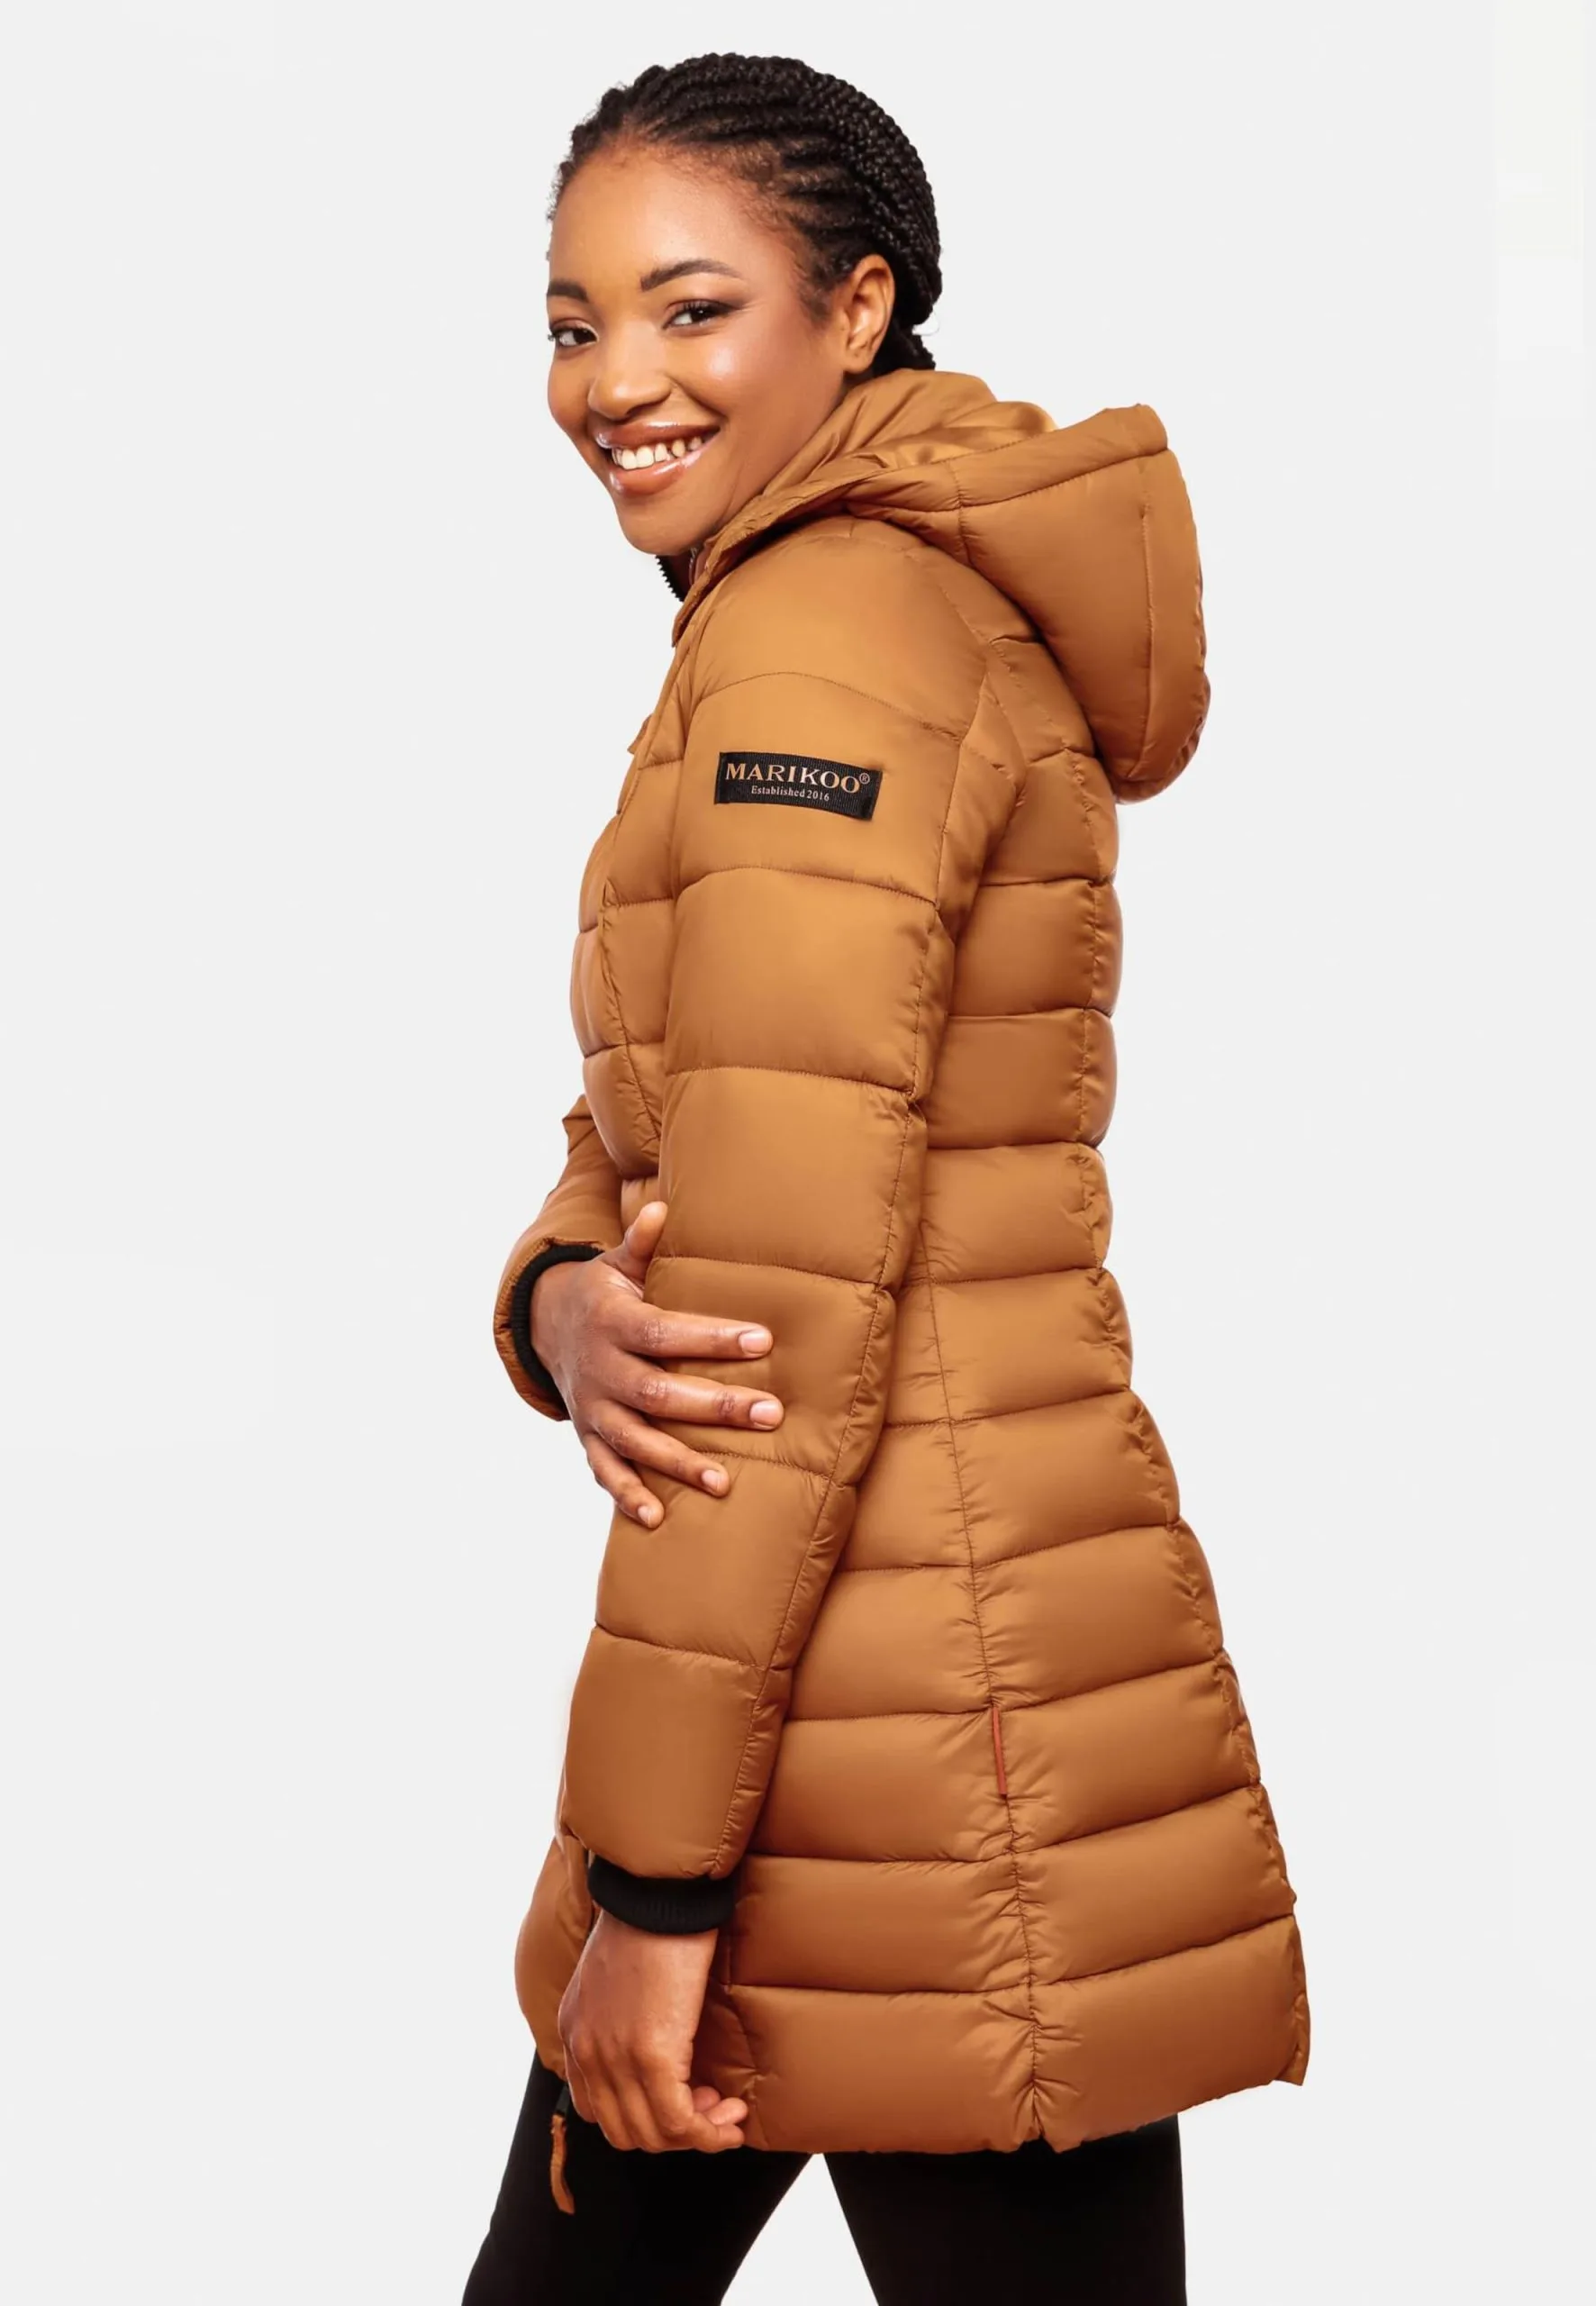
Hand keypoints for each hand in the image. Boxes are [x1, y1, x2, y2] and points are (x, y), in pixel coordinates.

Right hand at [530, 1199, 784, 1526]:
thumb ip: (640, 1244)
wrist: (547, 1330)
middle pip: (659, 1393)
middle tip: (769, 1414)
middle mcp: (601, 1370)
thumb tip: (660, 1208)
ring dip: (677, 1462)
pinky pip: (604, 1471)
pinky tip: (656, 1518)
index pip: (666, 1333)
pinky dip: (626, 1495)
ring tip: (724, 1481)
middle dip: (715, 1406)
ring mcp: (593, 1409)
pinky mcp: (588, 1437)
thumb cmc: (602, 1296)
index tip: (763, 1341)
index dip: (711, 1338)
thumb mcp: (615, 1267)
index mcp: (613, 1323)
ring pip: (635, 1440)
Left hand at [557, 1909, 747, 2151]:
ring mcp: (615, 2058)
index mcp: (575, 2033)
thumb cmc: (650, 1920)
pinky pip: (680, 2122)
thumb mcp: (614, 1975)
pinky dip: (709, 2133)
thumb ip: (619, 2015)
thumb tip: (654, 2040)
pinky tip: (733, 2120)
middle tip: (712, 2108)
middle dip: (673, 2133)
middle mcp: (587, 2053)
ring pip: (654, 2135)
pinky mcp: (652, 2056)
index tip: (683, 2102)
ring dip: (698, 2134)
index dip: (644, 2119)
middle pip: (626, 2132)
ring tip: (729, 2112)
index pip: (598, 2111)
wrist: (659, 1892)